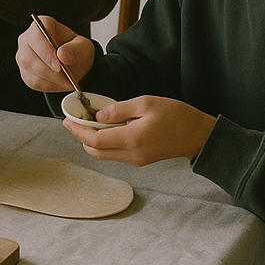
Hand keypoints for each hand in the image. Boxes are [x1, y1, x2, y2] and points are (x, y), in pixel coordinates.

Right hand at [15, 14, 94, 90]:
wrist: (74, 64)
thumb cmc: (76, 50)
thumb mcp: (83, 48)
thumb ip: (75, 50)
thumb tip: (62, 54)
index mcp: (42, 24)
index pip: (37, 34)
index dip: (46, 50)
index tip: (58, 65)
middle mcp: (28, 38)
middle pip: (29, 54)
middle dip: (48, 70)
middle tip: (66, 79)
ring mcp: (23, 55)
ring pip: (30, 69)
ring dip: (50, 79)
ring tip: (67, 82)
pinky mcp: (25, 71)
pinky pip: (33, 81)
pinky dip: (49, 85)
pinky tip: (60, 83)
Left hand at [64, 95, 215, 165]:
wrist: (198, 135)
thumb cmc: (176, 115)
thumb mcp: (145, 103)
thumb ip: (119, 110)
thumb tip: (98, 115)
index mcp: (132, 139)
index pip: (95, 140)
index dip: (78, 131)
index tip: (66, 121)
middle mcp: (132, 154)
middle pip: (96, 152)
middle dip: (81, 137)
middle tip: (73, 122)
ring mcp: (137, 160)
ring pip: (105, 155)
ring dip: (92, 142)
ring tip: (86, 123)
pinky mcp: (141, 160)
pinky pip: (115, 154)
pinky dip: (104, 144)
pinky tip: (104, 129)